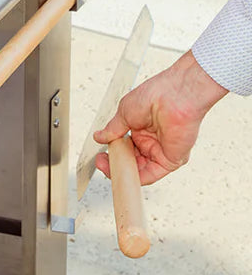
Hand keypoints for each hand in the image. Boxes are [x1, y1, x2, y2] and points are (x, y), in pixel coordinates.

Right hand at [94, 50, 227, 185]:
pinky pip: (151, 174)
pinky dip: (137, 178)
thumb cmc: (154, 96)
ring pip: (139, 169)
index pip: (123, 147)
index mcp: (140, 128)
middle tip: (101, 162)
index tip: (99, 154)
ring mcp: (160, 151)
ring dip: (123, 172)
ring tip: (109, 167)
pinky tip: (124, 176)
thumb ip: (113, 129)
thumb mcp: (124, 113)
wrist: (174, 96)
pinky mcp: (170, 160)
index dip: (111, 152)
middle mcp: (150, 141)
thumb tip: (99, 137)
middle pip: (130, 160)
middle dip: (114, 163)